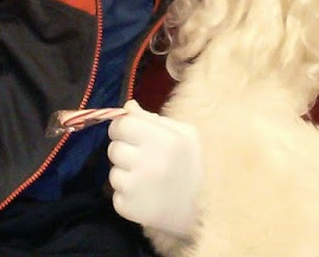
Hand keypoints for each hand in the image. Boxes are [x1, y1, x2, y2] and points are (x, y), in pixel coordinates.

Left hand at [107, 99, 202, 237]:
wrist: (205, 212)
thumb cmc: (197, 167)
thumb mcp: (186, 136)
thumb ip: (154, 119)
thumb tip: (128, 107)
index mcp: (164, 141)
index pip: (121, 125)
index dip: (124, 128)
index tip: (132, 135)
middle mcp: (147, 163)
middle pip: (114, 148)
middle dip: (126, 151)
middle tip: (144, 160)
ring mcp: (136, 188)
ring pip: (113, 173)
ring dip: (126, 175)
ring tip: (148, 180)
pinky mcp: (128, 209)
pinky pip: (116, 195)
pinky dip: (127, 196)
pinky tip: (147, 196)